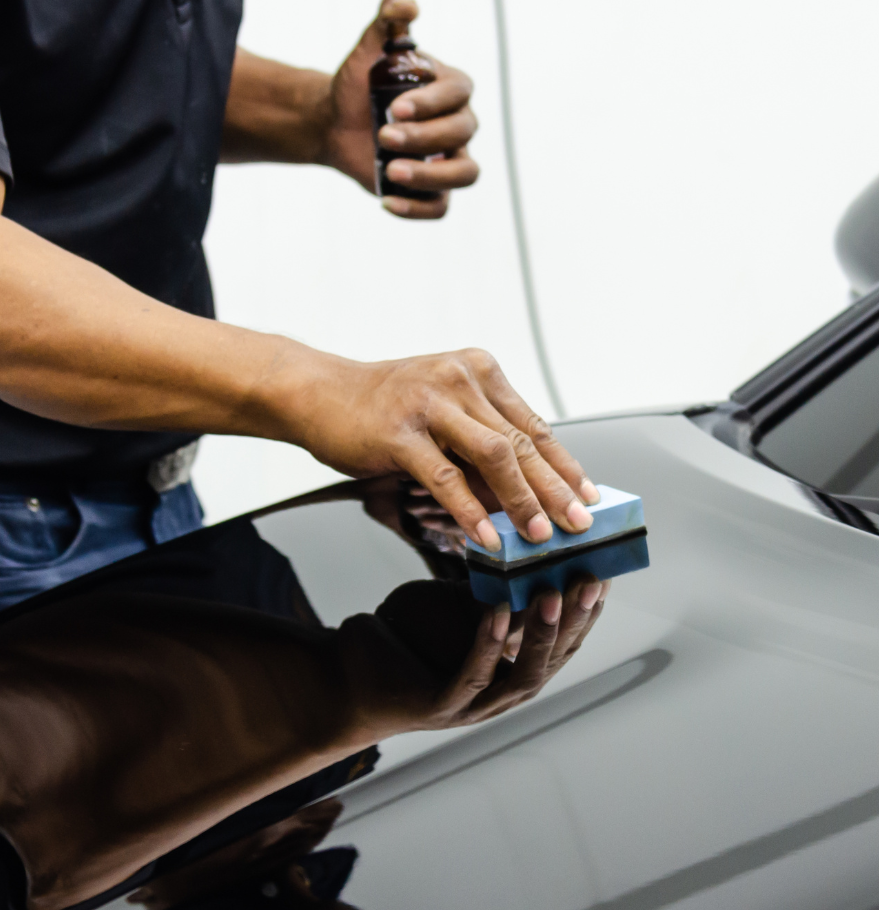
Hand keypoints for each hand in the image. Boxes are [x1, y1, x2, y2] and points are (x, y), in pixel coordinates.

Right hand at [285, 346, 597, 549]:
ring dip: (520, 500)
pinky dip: (470, 512)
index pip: (533, 425)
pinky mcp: (399, 433)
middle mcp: (460, 379)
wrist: (320, 393)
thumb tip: (520, 495)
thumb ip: (478, 443)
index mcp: (478, 371)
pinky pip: (444, 478)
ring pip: (492, 456)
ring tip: (538, 535)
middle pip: (520, 442)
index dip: (564, 464)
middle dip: (555, 488)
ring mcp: (430, 403)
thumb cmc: (383, 406)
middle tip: (579, 522)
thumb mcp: (441, 412)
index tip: (589, 496)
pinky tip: (485, 538)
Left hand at [320, 0, 479, 218]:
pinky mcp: (432, 190)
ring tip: (391, 171)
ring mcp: (448, 159)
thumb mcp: (368, 49)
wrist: (336, 123)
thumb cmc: (358, 85)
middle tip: (383, 134)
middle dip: (423, 137)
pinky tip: (386, 201)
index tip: (395, 106)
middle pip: (461, 134)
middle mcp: (458, 125)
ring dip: (430, 176)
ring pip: (464, 174)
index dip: (431, 103)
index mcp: (450, 89)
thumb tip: (404, 3)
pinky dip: (417, 209)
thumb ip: (386, 21)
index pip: (458, 95)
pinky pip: (441, 208)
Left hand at [342, 579, 607, 741]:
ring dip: (540, 634)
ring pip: (522, 675)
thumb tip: (522, 542)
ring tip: (553, 594)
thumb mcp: (455, 606)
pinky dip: (487, 643)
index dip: (587, 611)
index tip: (605, 570)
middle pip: (554, 659)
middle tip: (591, 578)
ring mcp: (472, 705)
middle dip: (575, 619)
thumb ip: (492, 588)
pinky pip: (472, 674)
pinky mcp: (439, 707)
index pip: (563, 642)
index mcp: (510, 669)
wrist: (343, 675)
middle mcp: (500, 694)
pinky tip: (497, 612)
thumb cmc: (403, 639)